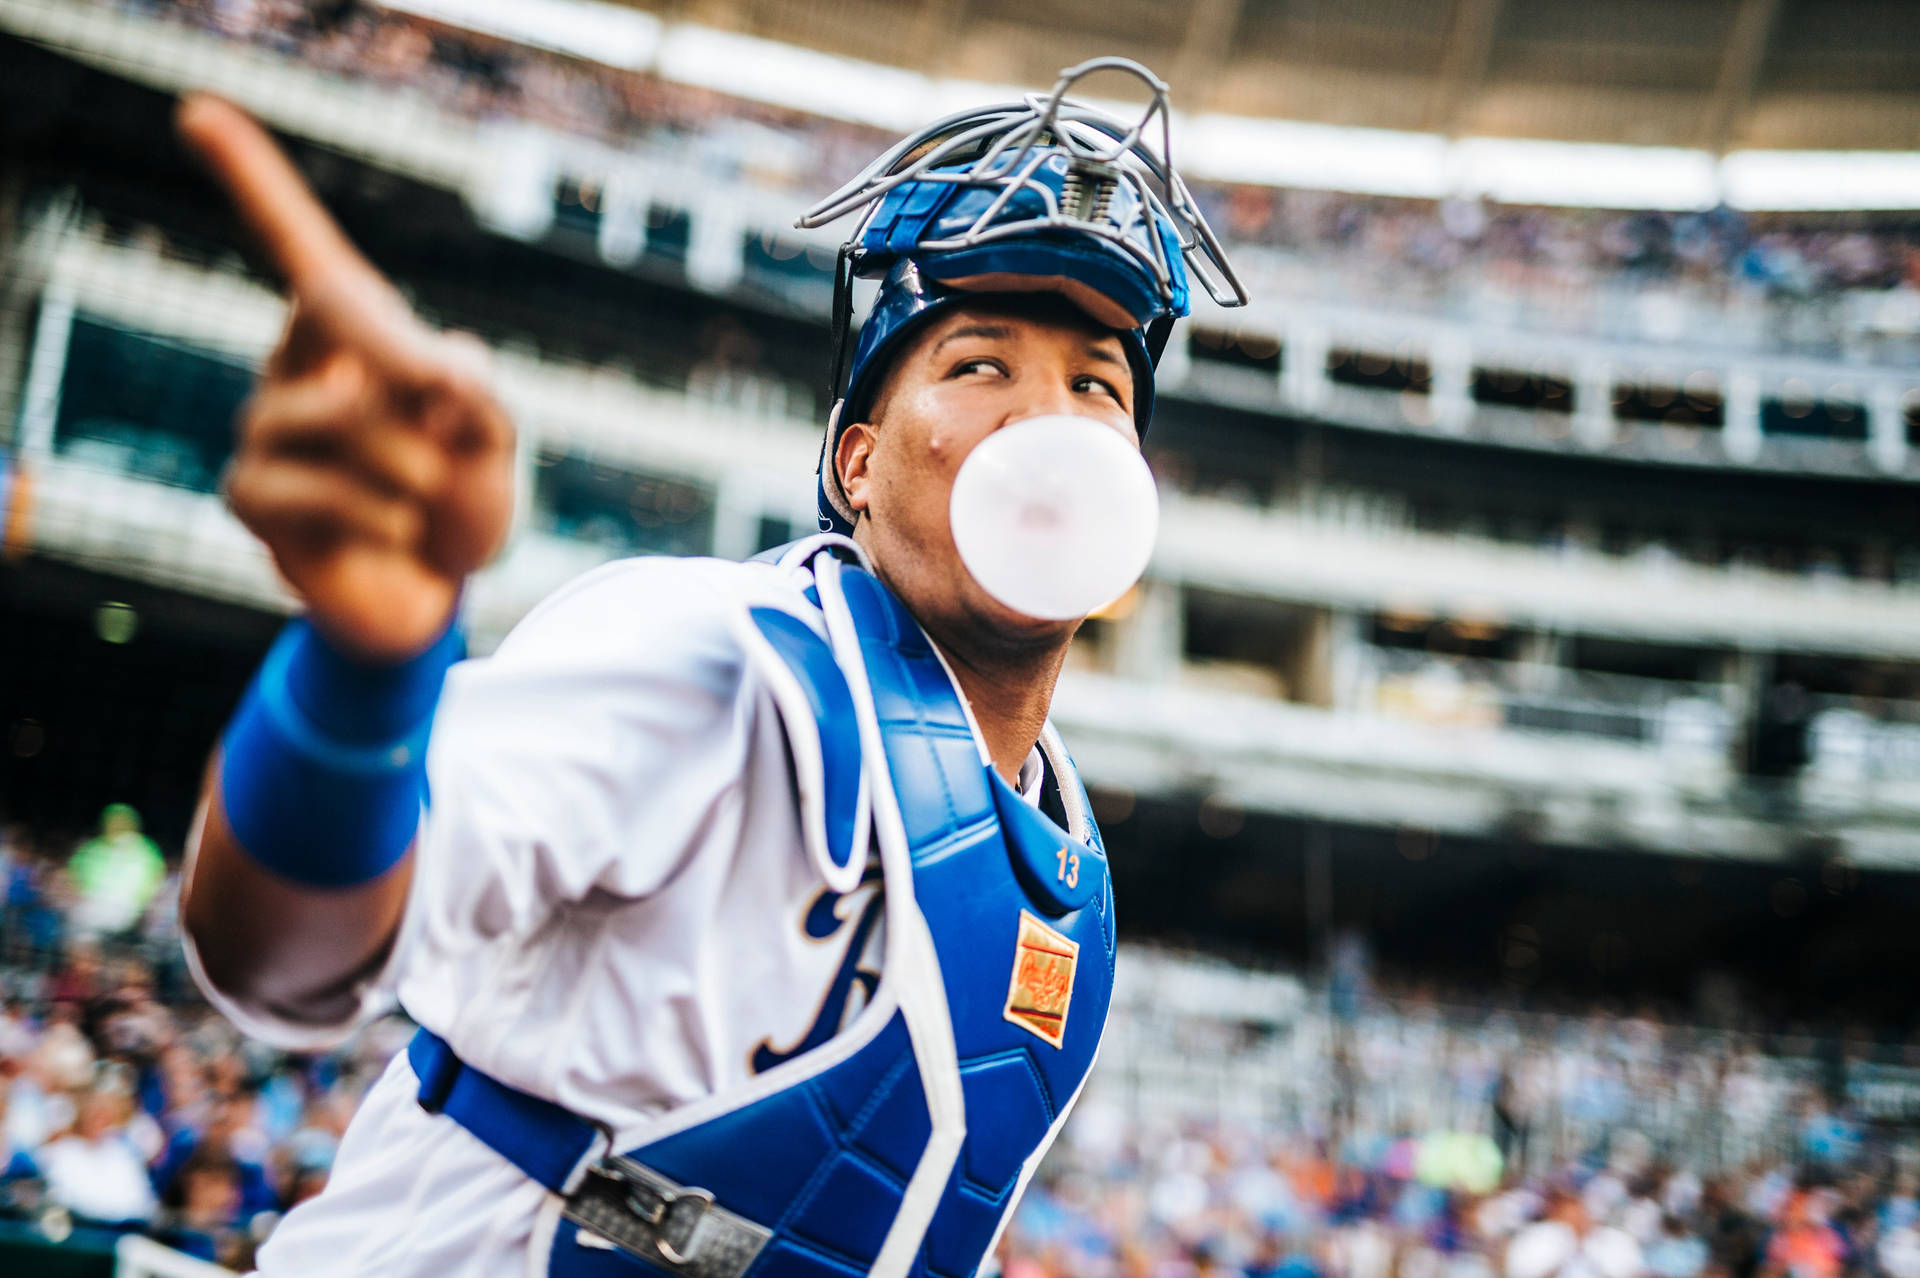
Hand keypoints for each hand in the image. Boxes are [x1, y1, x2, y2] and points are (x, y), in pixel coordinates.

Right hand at [177, 95, 514, 663]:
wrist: (435, 594)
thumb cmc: (460, 502)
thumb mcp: (493, 439)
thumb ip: (473, 394)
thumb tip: (434, 365)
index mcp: (350, 336)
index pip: (302, 250)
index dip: (254, 180)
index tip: (200, 112)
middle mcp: (295, 366)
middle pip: (333, 304)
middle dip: (415, 363)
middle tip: (456, 425)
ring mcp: (265, 429)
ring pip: (346, 412)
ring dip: (416, 466)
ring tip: (422, 500)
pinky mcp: (250, 496)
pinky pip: (325, 490)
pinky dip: (387, 516)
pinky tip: (395, 533)